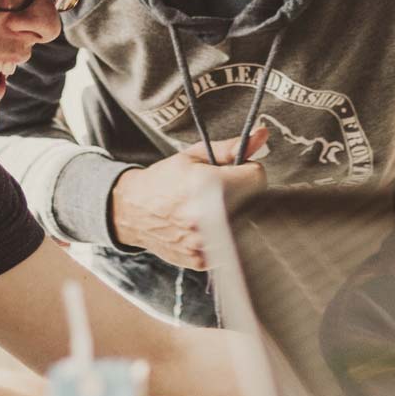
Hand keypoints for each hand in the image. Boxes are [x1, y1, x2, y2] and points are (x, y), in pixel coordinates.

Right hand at [109, 126, 268, 268]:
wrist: (132, 210)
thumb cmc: (163, 180)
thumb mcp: (193, 156)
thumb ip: (230, 148)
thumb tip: (262, 135)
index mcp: (208, 186)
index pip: (257, 178)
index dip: (246, 172)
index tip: (234, 173)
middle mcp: (208, 217)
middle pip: (253, 203)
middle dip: (241, 195)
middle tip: (219, 192)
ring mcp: (205, 243)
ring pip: (242, 226)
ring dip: (233, 216)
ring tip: (210, 209)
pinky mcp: (202, 260)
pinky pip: (228, 245)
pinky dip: (221, 236)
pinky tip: (204, 227)